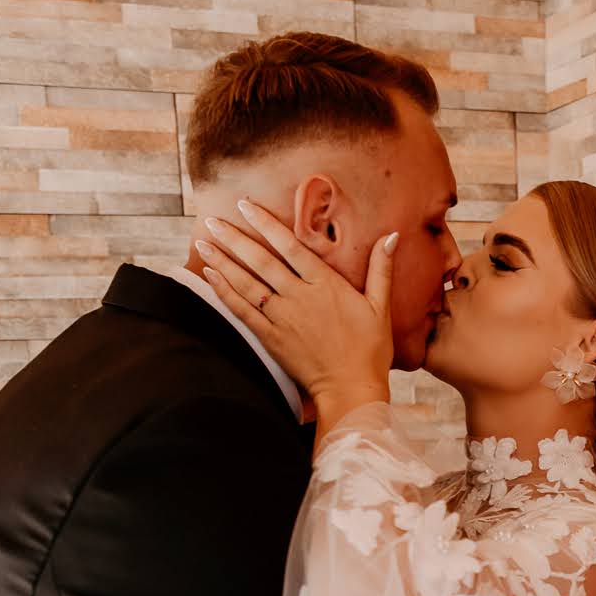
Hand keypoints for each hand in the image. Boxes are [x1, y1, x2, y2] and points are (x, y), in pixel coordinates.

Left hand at [196, 199, 395, 422]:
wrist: (351, 389)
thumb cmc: (370, 350)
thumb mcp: (380, 307)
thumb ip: (381, 269)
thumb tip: (392, 236)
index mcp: (325, 284)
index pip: (290, 246)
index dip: (265, 224)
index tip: (245, 206)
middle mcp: (299, 297)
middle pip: (260, 260)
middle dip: (234, 238)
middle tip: (212, 220)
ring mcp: (282, 318)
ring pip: (246, 283)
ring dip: (222, 262)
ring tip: (203, 243)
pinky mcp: (271, 338)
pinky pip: (242, 311)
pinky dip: (225, 292)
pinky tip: (211, 277)